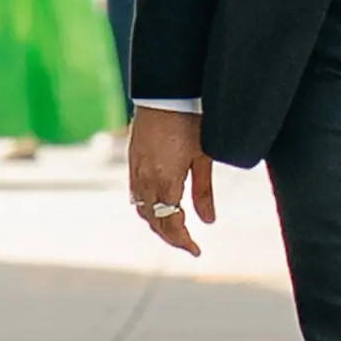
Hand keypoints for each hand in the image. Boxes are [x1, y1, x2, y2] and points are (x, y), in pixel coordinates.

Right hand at [129, 107, 215, 256]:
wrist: (167, 90)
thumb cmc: (191, 119)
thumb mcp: (204, 156)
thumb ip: (204, 191)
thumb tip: (208, 221)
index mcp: (166, 180)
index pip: (170, 223)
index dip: (182, 241)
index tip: (196, 250)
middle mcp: (146, 178)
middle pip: (154, 220)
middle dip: (170, 236)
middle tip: (188, 244)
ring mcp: (136, 168)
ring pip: (141, 208)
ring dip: (157, 223)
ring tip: (176, 229)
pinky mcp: (132, 158)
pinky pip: (135, 192)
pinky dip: (146, 206)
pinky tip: (160, 206)